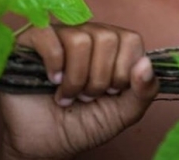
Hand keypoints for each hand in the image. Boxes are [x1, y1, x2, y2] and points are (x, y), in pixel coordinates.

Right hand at [0, 22, 157, 159]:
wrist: (45, 145)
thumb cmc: (83, 124)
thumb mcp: (123, 113)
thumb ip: (144, 91)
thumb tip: (146, 64)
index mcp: (114, 46)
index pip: (131, 40)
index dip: (123, 71)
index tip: (111, 93)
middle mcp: (89, 33)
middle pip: (107, 39)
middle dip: (99, 79)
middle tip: (86, 96)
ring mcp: (60, 34)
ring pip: (80, 40)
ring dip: (76, 78)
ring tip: (68, 94)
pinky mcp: (32, 40)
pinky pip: (47, 35)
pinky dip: (53, 63)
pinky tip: (52, 80)